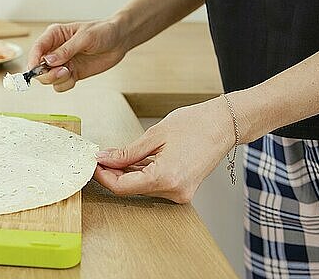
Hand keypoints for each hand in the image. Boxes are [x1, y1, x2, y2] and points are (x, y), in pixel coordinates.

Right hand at [27, 19, 126, 91]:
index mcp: (54, 35)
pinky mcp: (70, 73)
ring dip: (57, 79)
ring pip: (47, 78)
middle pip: (38, 67)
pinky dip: (65, 84)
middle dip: (46, 73)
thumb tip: (48, 60)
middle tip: (62, 71)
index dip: (33, 60)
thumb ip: (66, 49)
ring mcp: (62, 63)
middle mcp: (54, 50)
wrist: (119, 41)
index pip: (36, 48)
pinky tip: (75, 76)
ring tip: (70, 72)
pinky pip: (60, 85)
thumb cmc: (102, 32)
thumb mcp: (85, 37)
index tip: (35, 70)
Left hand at [93, 97, 235, 202]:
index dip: (103, 176)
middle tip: (100, 157)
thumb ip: (126, 152)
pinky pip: (154, 185)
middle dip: (113, 174)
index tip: (93, 164)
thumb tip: (104, 158)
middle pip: (131, 189)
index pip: (122, 187)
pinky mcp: (184, 189)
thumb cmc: (194, 124)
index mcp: (166, 178)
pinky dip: (141, 174)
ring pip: (142, 188)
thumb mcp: (154, 135)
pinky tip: (132, 161)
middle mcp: (175, 191)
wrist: (225, 124)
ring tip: (115, 156)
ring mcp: (181, 192)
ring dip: (126, 174)